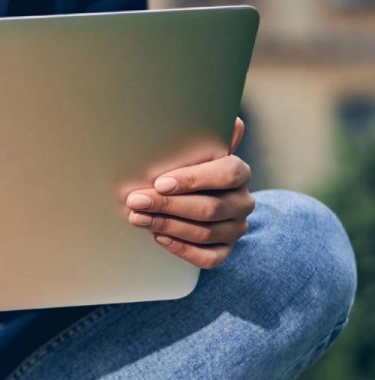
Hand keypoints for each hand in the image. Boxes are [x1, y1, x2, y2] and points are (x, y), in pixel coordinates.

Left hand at [126, 118, 253, 269]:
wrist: (198, 202)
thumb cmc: (190, 172)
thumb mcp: (196, 153)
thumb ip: (209, 139)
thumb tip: (233, 122)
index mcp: (238, 173)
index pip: (225, 174)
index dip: (193, 179)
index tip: (159, 182)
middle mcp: (243, 202)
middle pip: (209, 207)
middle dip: (168, 205)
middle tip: (135, 201)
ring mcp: (235, 229)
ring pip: (204, 232)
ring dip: (166, 225)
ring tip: (137, 217)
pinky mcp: (224, 250)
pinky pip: (207, 258)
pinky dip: (182, 249)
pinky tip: (159, 239)